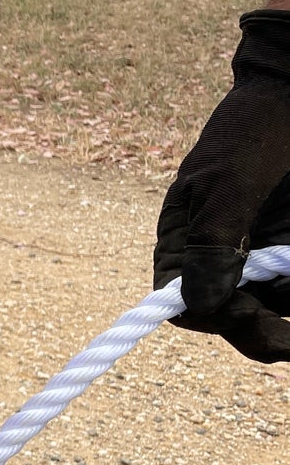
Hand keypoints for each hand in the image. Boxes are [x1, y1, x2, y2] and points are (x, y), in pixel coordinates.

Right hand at [154, 10, 289, 361]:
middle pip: (230, 317)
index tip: (248, 313)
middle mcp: (220, 254)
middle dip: (259, 332)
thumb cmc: (261, 127)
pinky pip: (289, 289)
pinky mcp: (289, 249)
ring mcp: (260, 254)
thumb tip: (195, 305)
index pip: (185, 301)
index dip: (214, 317)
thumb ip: (214, 243)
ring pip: (270, 310)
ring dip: (284, 318)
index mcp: (187, 239)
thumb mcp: (231, 183)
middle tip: (288, 338)